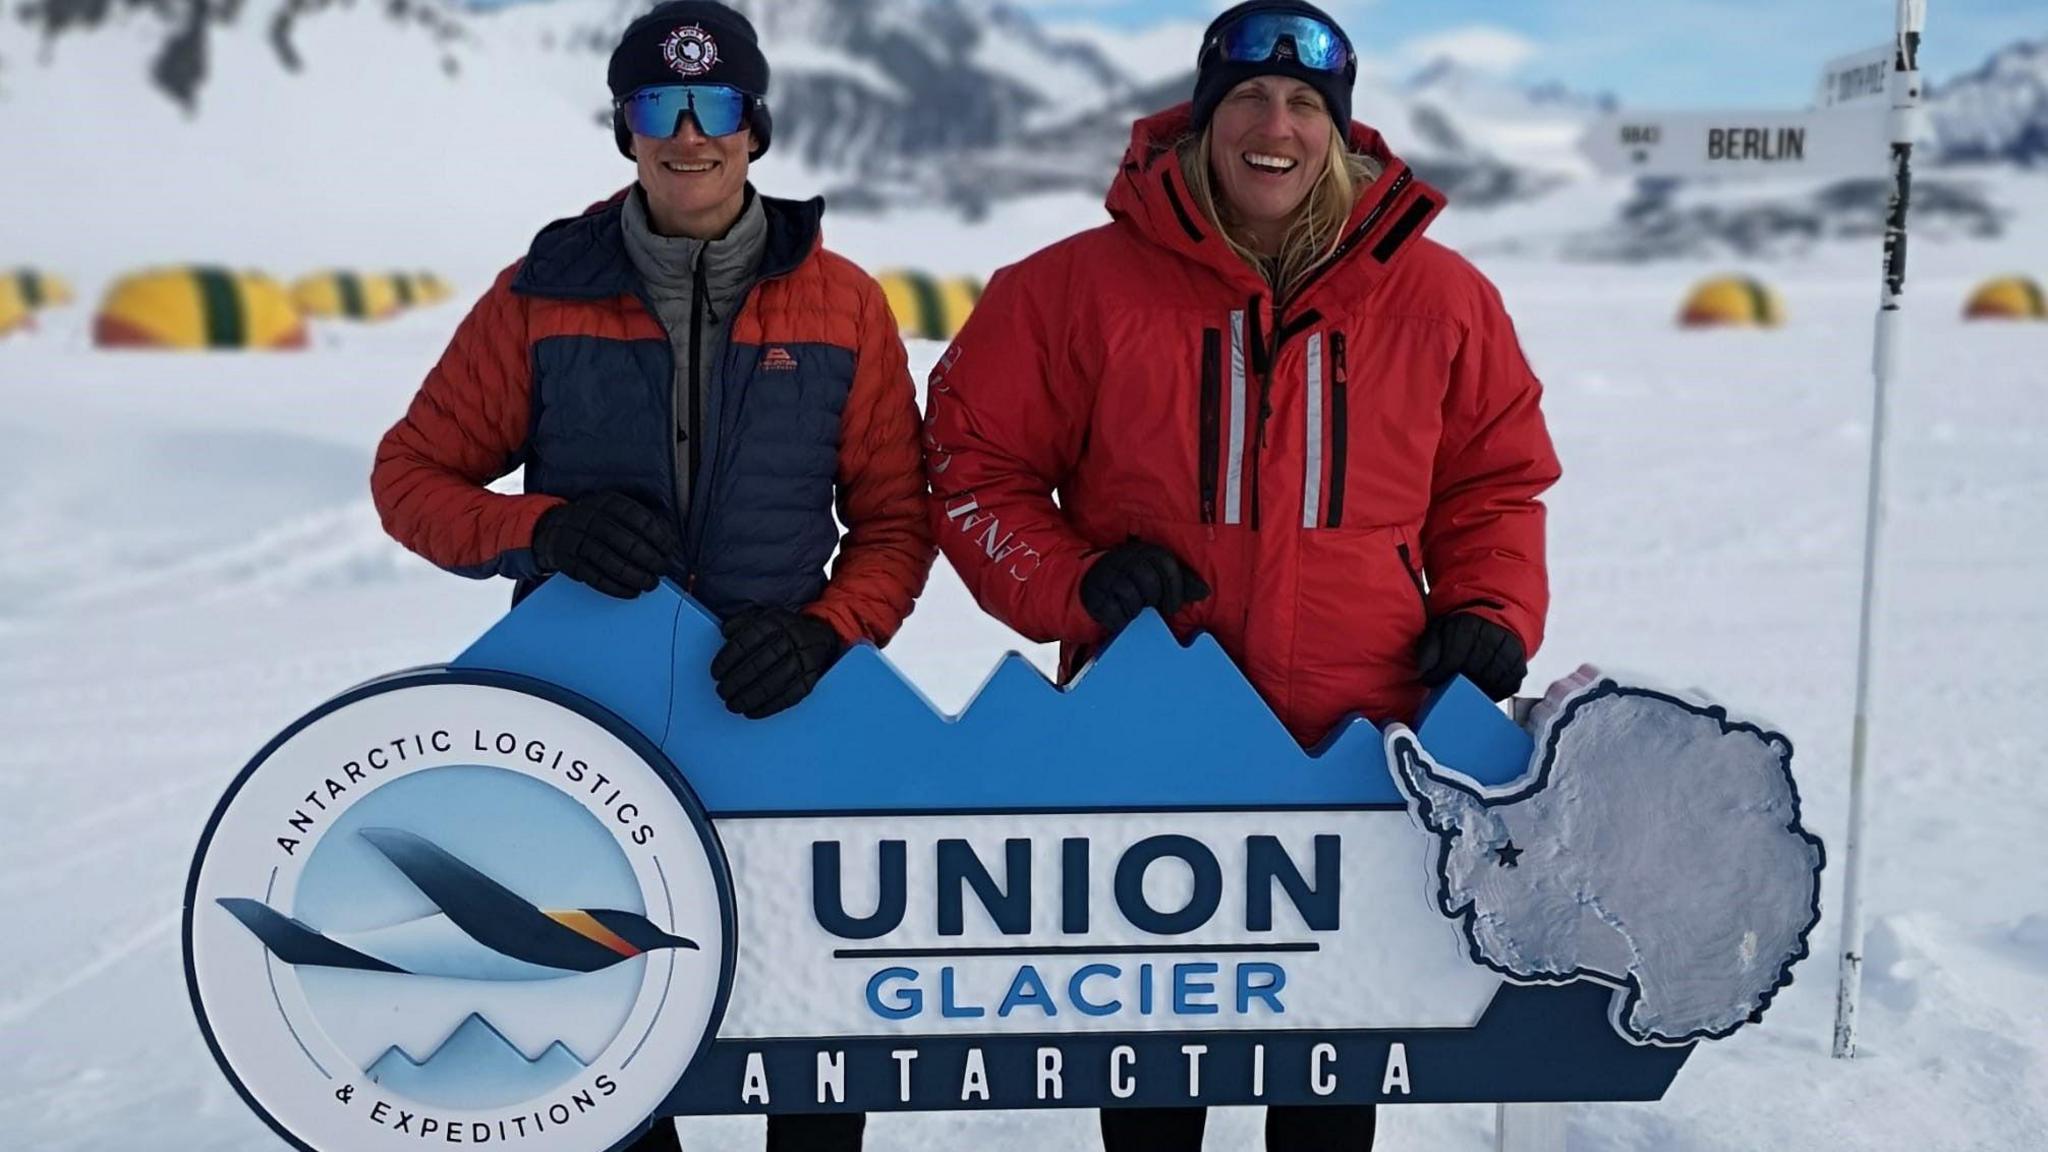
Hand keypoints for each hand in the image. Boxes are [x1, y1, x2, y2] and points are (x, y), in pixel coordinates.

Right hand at [531, 492, 680, 598]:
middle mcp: (591, 519)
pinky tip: (631, 592)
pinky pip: (595, 578)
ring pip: (611, 562)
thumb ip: (639, 521)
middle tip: (661, 569)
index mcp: (607, 502)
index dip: (658, 536)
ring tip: (650, 584)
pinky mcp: (569, 561)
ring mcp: (577, 540)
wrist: (552, 528)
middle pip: (626, 542)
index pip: (638, 518)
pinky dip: (616, 588)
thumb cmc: (596, 521)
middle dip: (649, 559)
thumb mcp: (614, 510)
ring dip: (634, 576)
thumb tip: (668, 540)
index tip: (668, 549)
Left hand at [710, 607, 844, 718]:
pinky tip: (752, 712)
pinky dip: (768, 707)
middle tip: (722, 691)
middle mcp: (792, 639)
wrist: (821, 637)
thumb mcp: (763, 617)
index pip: (748, 640)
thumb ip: (742, 622)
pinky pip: (789, 696)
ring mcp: (804, 661)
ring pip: (774, 681)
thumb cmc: (783, 630)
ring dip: (750, 696)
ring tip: (733, 705)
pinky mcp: (811, 680)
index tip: (716, 672)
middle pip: (760, 662)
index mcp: (776, 622)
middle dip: (737, 680)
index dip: (729, 658)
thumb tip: (725, 633)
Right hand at [1079, 541, 1210, 633]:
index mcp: (1142, 552)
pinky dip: (1119, 622)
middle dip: (1152, 602)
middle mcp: (1124, 560)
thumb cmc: (1125, 583)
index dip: (1174, 591)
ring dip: (1134, 611)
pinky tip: (1116, 616)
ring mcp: (1107, 578)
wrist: (1080, 584)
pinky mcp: (1094, 598)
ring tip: (1128, 608)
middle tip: (1145, 606)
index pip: (1166, 567)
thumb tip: (1204, 592)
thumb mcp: (1152, 575)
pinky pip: (1116, 616)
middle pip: (1150, 585)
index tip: (1172, 606)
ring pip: (1133, 600)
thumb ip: (1178, 582)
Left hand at [1415, 613, 1527, 700]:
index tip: (1430, 681)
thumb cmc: (1463, 630)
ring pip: (1490, 682)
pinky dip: (1494, 693)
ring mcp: (1508, 653)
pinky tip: (1483, 689)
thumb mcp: (1440, 630)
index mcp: (1469, 627)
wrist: (1495, 620)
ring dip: (1475, 690)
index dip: (1439, 674)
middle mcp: (1492, 638)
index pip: (1453, 658)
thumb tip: (1425, 671)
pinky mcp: (1519, 666)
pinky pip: (1507, 687)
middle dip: (1456, 684)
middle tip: (1447, 686)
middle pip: (1472, 672)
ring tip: (1464, 688)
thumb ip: (1430, 648)